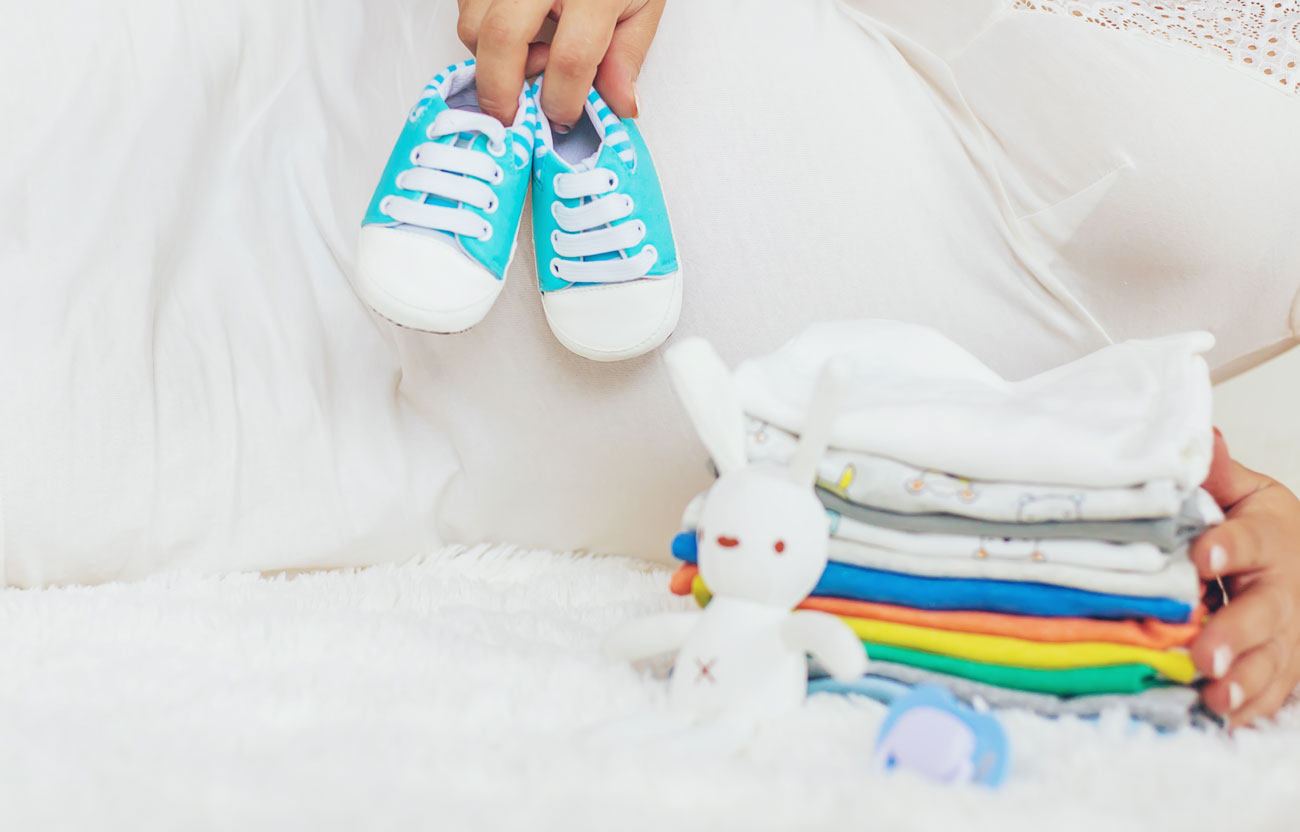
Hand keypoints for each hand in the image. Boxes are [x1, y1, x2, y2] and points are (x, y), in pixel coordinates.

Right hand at [456, 0, 665, 127]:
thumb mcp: (642, 4)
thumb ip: (627, 57)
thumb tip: (619, 107)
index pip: (571, 58)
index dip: (563, 100)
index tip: (564, 115)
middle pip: (502, 39)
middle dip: (501, 92)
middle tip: (514, 116)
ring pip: (473, 26)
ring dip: (490, 61)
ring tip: (528, 58)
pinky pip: (465, 9)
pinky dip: (482, 35)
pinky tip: (516, 34)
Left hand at [1190, 429, 1299, 726]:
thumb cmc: (1263, 531)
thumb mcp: (1247, 496)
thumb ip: (1218, 475)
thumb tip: (1200, 438)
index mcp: (1270, 537)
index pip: (1251, 539)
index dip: (1228, 547)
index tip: (1202, 554)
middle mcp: (1284, 590)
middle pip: (1264, 611)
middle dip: (1236, 633)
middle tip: (1206, 652)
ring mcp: (1289, 635)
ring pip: (1273, 660)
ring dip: (1245, 681)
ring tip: (1214, 696)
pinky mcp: (1284, 669)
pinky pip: (1272, 694)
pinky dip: (1251, 710)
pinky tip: (1225, 720)